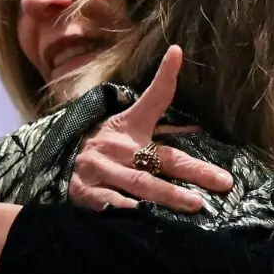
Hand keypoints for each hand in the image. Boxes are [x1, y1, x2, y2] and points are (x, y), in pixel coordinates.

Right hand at [68, 45, 233, 213]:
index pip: (152, 99)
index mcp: (130, 129)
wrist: (51, 165)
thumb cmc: (101, 148)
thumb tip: (199, 129)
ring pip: (139, 184)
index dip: (164, 77)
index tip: (176, 53)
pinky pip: (110, 206)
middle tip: (222, 181)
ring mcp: (100, 170)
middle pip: (161, 158)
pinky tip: (148, 221)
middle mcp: (117, 147)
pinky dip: (130, 214)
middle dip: (194, 170)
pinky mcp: (85, 194)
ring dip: (167, 196)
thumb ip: (161, 128)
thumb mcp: (127, 130)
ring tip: (194, 205)